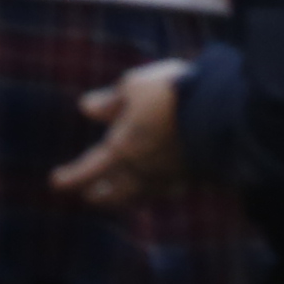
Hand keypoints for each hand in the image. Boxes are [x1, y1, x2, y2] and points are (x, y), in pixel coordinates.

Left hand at [55, 61, 191, 205]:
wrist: (227, 114)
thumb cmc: (175, 94)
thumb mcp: (134, 85)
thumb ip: (110, 101)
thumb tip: (86, 109)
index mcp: (124, 147)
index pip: (91, 167)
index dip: (73, 176)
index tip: (55, 183)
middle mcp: (146, 168)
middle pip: (117, 189)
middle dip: (100, 193)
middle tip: (88, 197)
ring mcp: (172, 175)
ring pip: (142, 193)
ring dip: (125, 197)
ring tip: (117, 198)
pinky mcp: (194, 175)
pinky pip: (166, 188)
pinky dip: (153, 190)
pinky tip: (155, 186)